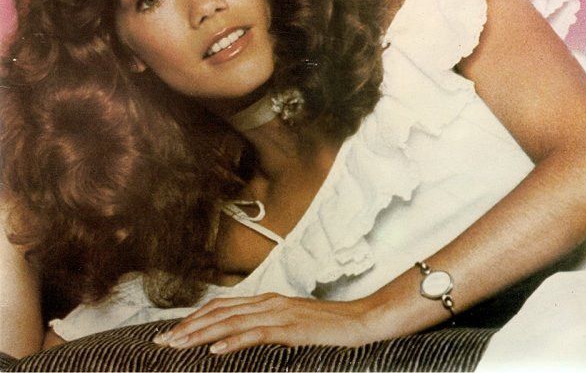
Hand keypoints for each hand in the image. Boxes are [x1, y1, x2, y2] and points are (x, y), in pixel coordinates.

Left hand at [153, 293, 381, 353]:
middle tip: (162, 340)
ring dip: (201, 333)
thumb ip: (269, 326)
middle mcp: (268, 302)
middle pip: (220, 312)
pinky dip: (232, 340)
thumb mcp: (292, 324)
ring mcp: (279, 313)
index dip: (196, 317)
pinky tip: (215, 350)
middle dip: (188, 326)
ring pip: (231, 321)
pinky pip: (256, 334)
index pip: (223, 306)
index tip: (173, 331)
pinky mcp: (290, 328)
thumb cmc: (327, 325)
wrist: (359, 320)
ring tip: (178, 345)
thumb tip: (244, 337)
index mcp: (267, 300)